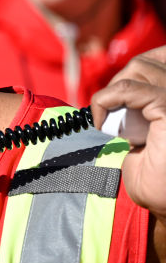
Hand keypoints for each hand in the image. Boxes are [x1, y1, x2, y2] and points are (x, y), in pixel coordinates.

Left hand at [90, 46, 165, 220]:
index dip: (142, 67)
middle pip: (150, 61)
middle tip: (116, 114)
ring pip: (138, 68)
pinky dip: (104, 102)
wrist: (165, 206)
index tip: (122, 95)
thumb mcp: (152, 125)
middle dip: (124, 80)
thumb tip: (123, 79)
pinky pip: (126, 87)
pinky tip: (101, 125)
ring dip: (115, 94)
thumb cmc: (158, 172)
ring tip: (117, 124)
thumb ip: (146, 98)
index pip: (165, 56)